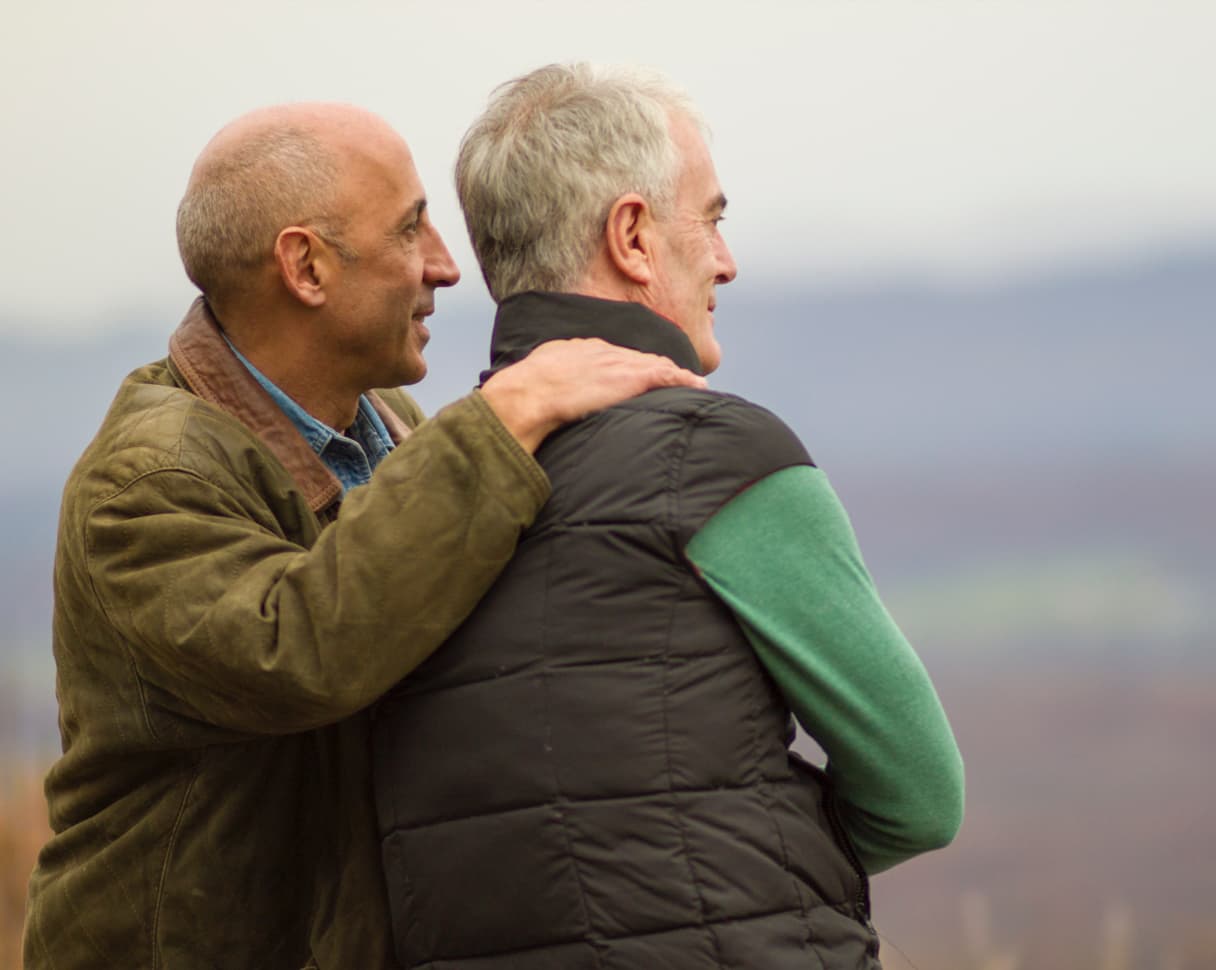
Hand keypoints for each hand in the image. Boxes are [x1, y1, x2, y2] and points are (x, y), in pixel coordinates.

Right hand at [480, 338, 706, 452]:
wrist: (528, 396)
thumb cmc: (522, 397)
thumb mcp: (533, 382)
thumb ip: (545, 388)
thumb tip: (539, 404)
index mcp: (576, 350)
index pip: (611, 355)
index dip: (627, 366)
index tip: (636, 374)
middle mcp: (601, 351)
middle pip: (636, 357)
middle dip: (655, 367)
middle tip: (673, 377)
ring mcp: (617, 363)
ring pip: (656, 365)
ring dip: (675, 374)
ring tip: (692, 382)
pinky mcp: (631, 376)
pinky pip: (667, 375)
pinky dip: (684, 380)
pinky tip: (699, 385)